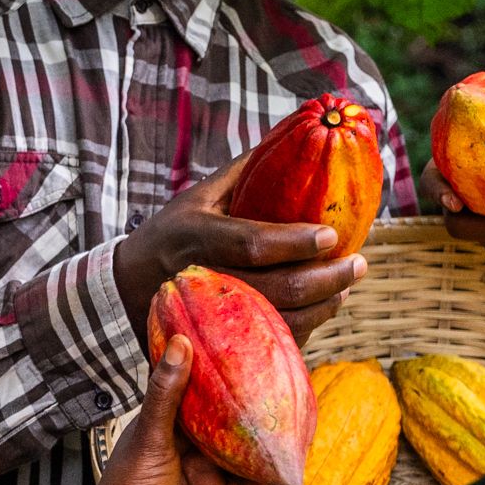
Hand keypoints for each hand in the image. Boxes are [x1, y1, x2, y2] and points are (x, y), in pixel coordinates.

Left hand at [29, 338, 273, 484]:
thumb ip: (167, 394)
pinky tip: (279, 471)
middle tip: (286, 386)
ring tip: (293, 426)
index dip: (222, 372)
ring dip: (265, 446)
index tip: (248, 348)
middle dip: (254, 409)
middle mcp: (189, 450)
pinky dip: (265, 481)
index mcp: (167, 427)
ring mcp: (206, 479)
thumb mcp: (148, 440)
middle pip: (229, 423)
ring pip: (245, 455)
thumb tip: (180, 340)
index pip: (200, 391)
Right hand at [112, 153, 368, 343]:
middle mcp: (203, 280)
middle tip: (358, 264)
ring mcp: (209, 318)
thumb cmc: (170, 233)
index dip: (296, 242)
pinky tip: (321, 310)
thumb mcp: (196, 197)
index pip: (253, 243)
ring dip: (321, 306)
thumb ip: (242, 173)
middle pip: (276, 291)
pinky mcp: (216, 342)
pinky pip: (268, 345)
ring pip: (278, 323)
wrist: (126, 286)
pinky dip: (303, 329)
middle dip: (326, 279)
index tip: (331, 235)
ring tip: (345, 286)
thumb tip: (291, 138)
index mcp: (197, 238)